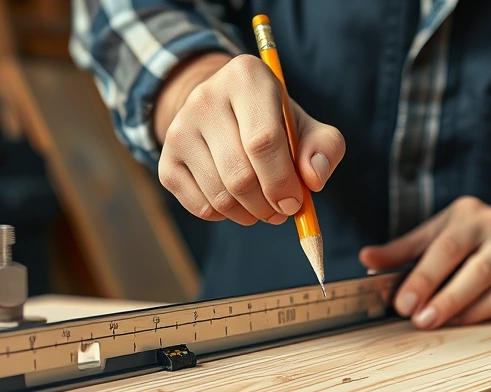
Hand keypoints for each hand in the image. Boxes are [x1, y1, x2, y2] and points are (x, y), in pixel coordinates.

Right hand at [154, 53, 344, 225]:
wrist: (224, 112)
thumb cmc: (272, 122)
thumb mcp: (305, 126)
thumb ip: (324, 148)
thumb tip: (313, 179)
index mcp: (246, 77)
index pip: (263, 141)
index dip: (282, 181)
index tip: (294, 203)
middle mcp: (205, 97)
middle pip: (240, 175)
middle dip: (267, 205)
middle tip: (280, 211)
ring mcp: (179, 129)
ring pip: (220, 196)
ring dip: (249, 215)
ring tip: (262, 207)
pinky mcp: (166, 160)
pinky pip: (200, 207)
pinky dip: (225, 216)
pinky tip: (236, 201)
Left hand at [359, 196, 490, 329]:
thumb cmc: (474, 236)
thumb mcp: (438, 233)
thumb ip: (402, 249)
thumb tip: (366, 259)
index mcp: (467, 214)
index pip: (443, 247)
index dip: (421, 277)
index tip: (400, 302)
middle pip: (468, 267)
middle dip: (439, 296)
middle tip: (415, 319)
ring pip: (487, 284)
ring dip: (457, 308)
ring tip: (431, 322)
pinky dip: (478, 313)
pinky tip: (457, 321)